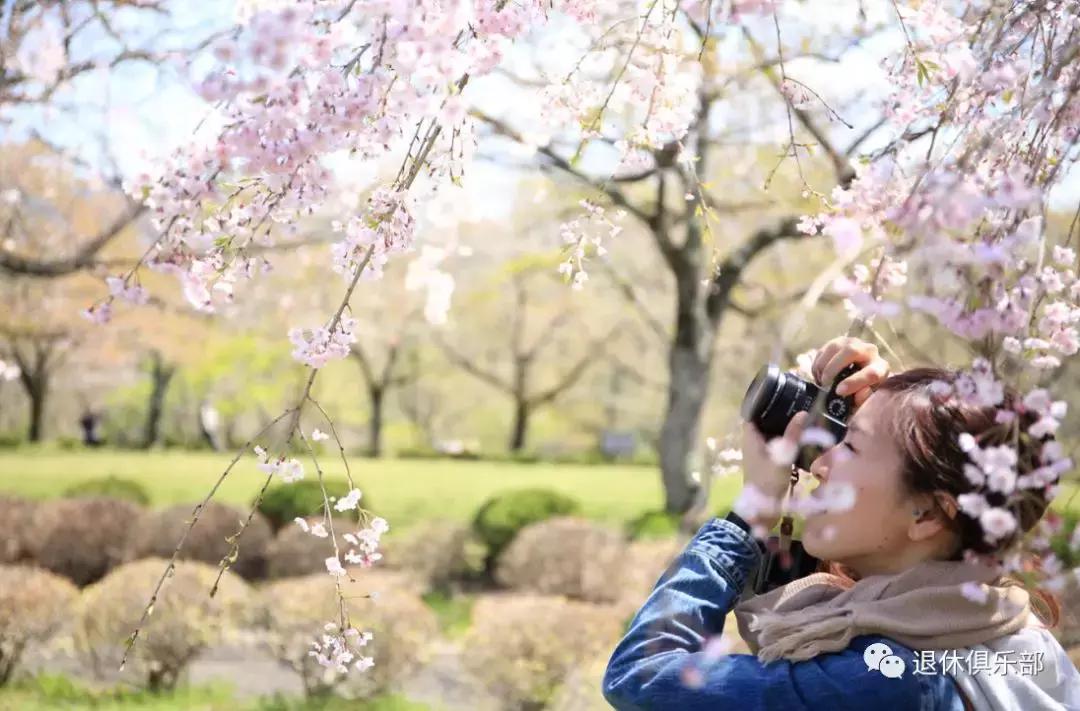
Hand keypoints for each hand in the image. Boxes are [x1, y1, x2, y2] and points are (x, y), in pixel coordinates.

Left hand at [738, 411, 808, 531]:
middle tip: (796, 404)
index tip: (779, 394)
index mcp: (750, 438)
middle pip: (763, 422)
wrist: (763, 510)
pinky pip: (776, 446)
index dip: (762, 403)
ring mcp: (759, 454)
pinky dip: (786, 441)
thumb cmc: (768, 481)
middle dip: (778, 414)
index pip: (752, 413)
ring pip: (771, 435)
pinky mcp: (768, 463)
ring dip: (783, 428)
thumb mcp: (782, 457)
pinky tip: (800, 438)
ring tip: (801, 417)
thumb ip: (792, 435)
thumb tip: (802, 413)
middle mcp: (752, 443)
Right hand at [811, 336, 890, 407]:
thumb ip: (860, 400)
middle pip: (852, 351)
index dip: (854, 382)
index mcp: (881, 368)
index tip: (838, 391)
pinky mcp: (839, 341)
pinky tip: (819, 374)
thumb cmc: (859, 390)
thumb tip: (857, 396)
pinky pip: (825, 348)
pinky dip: (818, 363)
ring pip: (835, 347)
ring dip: (823, 365)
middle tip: (825, 383)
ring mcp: (854, 343)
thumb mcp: (862, 399)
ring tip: (821, 380)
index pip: (871, 373)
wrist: (854, 376)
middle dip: (834, 368)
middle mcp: (870, 351)